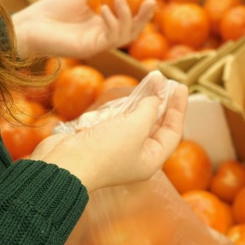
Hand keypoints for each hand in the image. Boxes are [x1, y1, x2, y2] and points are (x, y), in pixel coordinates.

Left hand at [12, 0, 155, 58]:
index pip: (127, 20)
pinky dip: (111, 23)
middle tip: (151, 1)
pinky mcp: (89, 49)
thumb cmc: (50, 10)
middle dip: (144, 18)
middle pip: (131, 31)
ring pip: (123, 36)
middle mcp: (101, 37)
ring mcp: (96, 44)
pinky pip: (108, 39)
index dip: (141, 11)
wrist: (30, 25)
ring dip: (126, 17)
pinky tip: (105, 9)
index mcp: (100, 25)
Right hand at [30, 81, 187, 191]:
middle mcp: (135, 155)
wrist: (64, 163)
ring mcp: (116, 147)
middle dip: (160, 103)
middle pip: (154, 126)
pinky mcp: (98, 138)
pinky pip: (115, 120)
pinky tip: (126, 94)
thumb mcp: (136, 127)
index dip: (178, 109)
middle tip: (164, 81)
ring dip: (141, 102)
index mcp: (150, 160)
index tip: (180, 86)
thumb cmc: (105, 150)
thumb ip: (149, 109)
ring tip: (148, 82)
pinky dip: (121, 106)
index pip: (173, 132)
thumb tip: (156, 97)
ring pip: (134, 120)